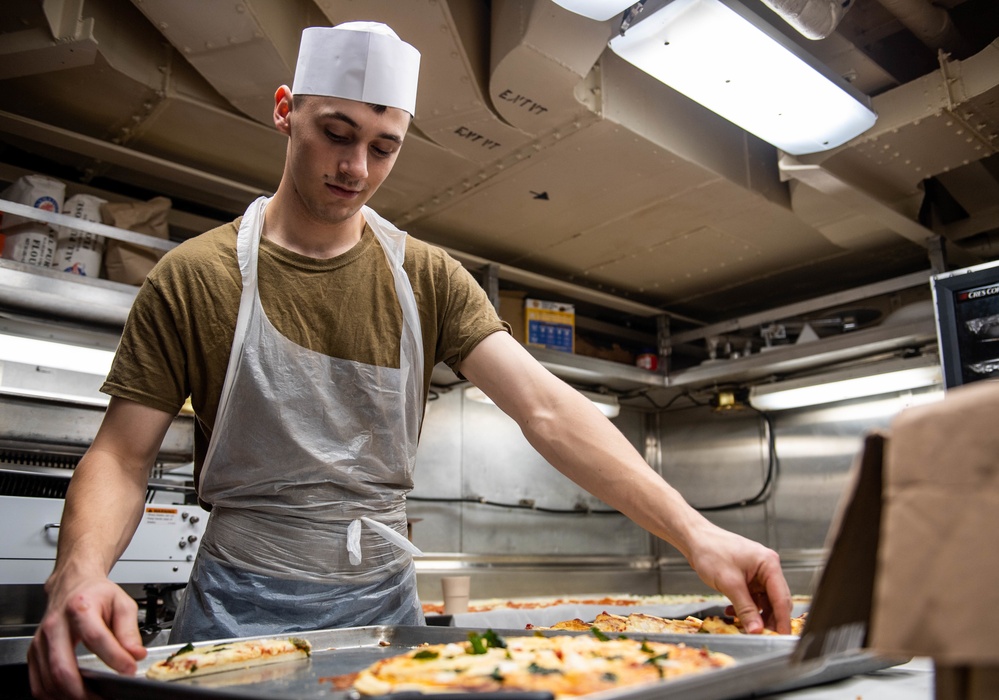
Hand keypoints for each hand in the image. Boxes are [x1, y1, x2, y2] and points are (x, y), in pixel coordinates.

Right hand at [28, 573, 146, 699]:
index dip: (114, 657)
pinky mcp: (34, 653)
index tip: (129, 669)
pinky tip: (73, 696)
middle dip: (84, 691)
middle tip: (104, 697)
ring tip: (93, 698)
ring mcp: (41, 641)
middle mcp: (55, 625)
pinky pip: (38, 683)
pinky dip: (54, 696)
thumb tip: (135, 654)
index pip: (95, 638)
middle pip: (62, 668)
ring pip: (49, 681)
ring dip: (70, 697)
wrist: (72, 584)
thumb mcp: (122, 603)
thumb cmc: (96, 594)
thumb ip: (129, 630)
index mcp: (80, 607)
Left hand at [686, 524, 791, 633]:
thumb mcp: (730, 584)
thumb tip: (756, 630)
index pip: (782, 598)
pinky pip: (752, 598)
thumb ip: (745, 609)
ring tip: (743, 626)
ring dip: (754, 615)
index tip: (781, 638)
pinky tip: (732, 612)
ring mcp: (757, 573)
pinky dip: (745, 607)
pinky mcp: (747, 577)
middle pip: (775, 601)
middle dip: (768, 620)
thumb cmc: (711, 551)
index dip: (782, 621)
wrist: (695, 539)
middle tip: (761, 636)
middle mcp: (767, 568)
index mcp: (769, 564)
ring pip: (763, 601)